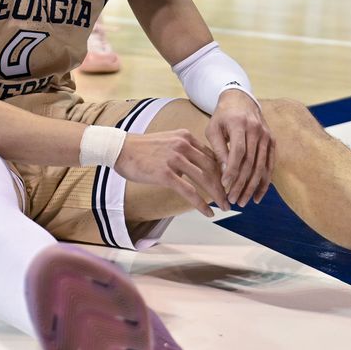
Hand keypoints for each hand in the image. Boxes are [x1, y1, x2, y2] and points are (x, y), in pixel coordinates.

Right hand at [115, 129, 229, 216]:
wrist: (119, 148)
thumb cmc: (141, 148)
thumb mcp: (168, 140)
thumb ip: (184, 149)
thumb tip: (198, 165)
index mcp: (186, 137)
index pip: (211, 155)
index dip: (223, 171)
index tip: (229, 183)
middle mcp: (183, 145)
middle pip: (212, 167)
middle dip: (225, 184)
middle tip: (231, 197)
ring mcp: (175, 159)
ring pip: (205, 179)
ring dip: (217, 195)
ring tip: (224, 206)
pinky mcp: (165, 174)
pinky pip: (189, 191)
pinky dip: (201, 204)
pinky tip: (208, 212)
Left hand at [205, 90, 274, 206]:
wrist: (241, 100)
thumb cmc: (222, 117)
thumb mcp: (213, 128)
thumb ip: (218, 149)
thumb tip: (223, 173)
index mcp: (240, 125)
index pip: (238, 152)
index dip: (232, 170)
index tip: (224, 186)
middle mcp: (257, 130)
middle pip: (250, 162)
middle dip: (241, 183)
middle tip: (232, 199)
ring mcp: (267, 136)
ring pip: (261, 166)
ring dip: (252, 187)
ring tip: (243, 201)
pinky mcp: (272, 142)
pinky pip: (270, 165)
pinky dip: (264, 182)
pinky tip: (257, 196)